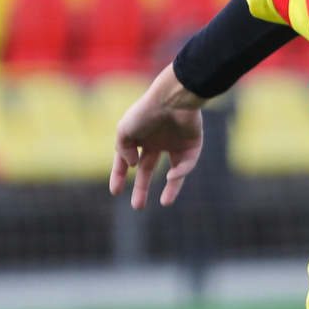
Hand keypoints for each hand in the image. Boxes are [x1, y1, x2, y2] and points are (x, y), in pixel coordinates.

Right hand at [111, 65, 205, 208]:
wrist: (174, 100)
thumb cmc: (146, 112)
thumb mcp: (125, 130)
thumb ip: (122, 149)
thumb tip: (133, 165)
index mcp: (139, 137)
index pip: (126, 161)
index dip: (119, 175)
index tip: (115, 192)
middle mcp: (156, 141)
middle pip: (148, 170)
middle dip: (142, 188)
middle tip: (137, 207)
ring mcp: (175, 144)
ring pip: (173, 172)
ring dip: (170, 189)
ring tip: (164, 203)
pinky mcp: (192, 145)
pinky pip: (187, 164)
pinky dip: (180, 172)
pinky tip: (171, 176)